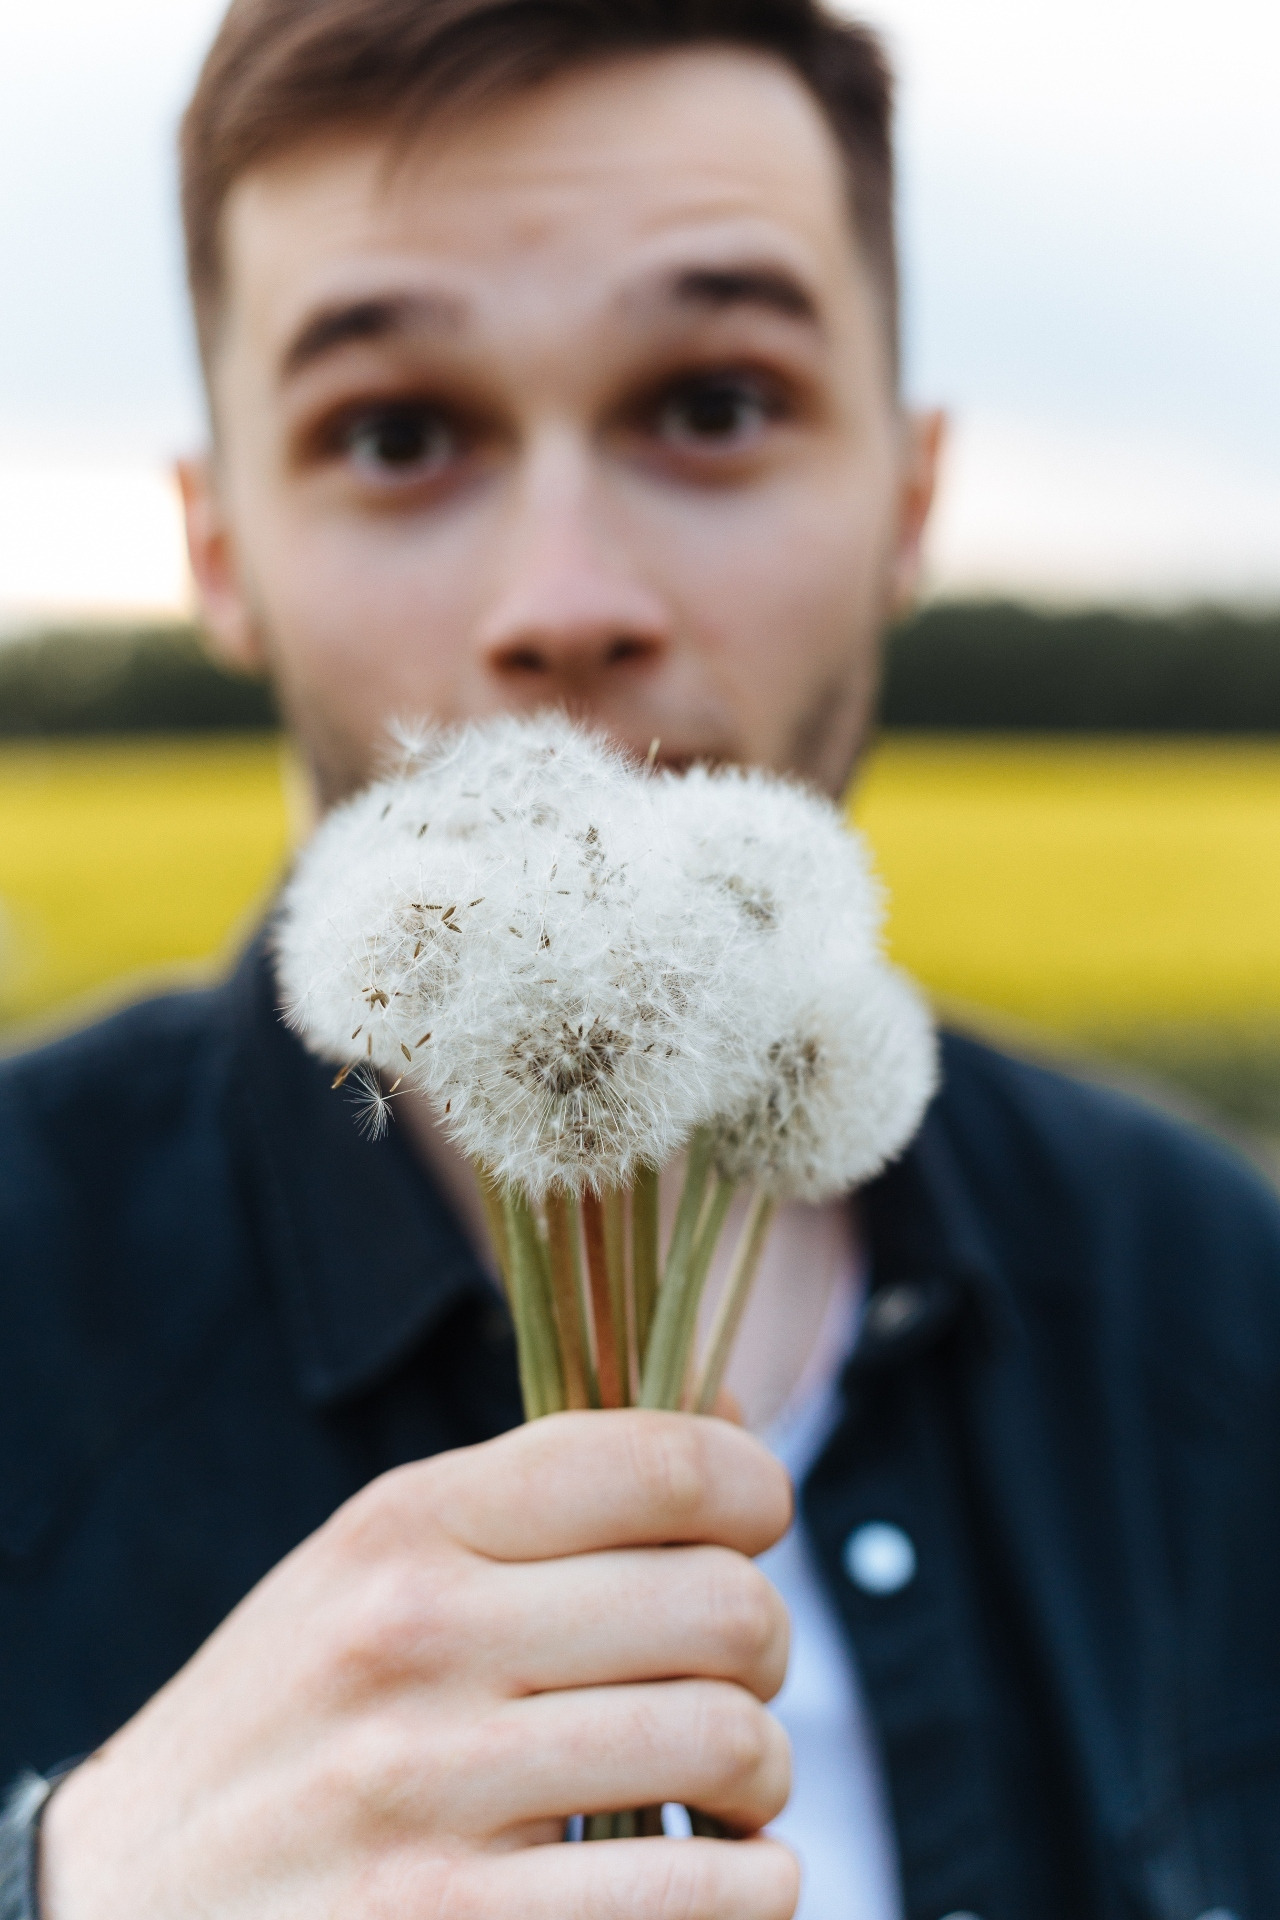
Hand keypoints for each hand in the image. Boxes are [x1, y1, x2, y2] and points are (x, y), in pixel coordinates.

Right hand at [42, 1411, 798, 1918]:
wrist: (122, 1901)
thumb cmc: (293, 1719)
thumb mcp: (375, 1565)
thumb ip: (537, 1500)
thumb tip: (731, 1429)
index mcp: (407, 1524)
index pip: (659, 1461)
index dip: (753, 1488)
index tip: (756, 1526)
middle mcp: (417, 1636)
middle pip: (722, 1605)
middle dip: (766, 1645)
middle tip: (737, 1676)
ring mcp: (430, 1791)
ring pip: (730, 1745)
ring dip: (764, 1773)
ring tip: (727, 1786)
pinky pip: (699, 1894)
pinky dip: (750, 1886)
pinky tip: (717, 1872)